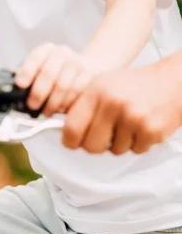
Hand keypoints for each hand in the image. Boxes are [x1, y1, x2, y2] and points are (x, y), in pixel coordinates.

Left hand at [15, 43, 96, 115]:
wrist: (89, 67)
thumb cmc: (58, 72)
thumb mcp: (42, 68)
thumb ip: (29, 76)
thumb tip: (14, 91)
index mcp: (47, 50)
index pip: (35, 57)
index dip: (27, 71)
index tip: (20, 84)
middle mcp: (63, 54)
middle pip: (48, 73)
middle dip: (38, 93)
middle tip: (32, 105)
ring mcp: (79, 64)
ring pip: (63, 86)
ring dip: (52, 103)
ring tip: (47, 111)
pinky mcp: (91, 77)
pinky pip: (78, 94)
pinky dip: (68, 104)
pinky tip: (62, 109)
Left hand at [63, 59, 181, 154]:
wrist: (173, 82)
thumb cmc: (136, 85)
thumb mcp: (103, 84)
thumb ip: (83, 105)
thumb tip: (63, 129)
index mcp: (97, 91)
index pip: (71, 127)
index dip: (68, 140)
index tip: (71, 142)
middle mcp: (114, 104)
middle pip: (90, 146)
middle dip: (95, 145)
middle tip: (102, 136)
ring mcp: (133, 118)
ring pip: (114, 151)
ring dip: (119, 143)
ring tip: (128, 123)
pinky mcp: (151, 131)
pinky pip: (134, 151)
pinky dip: (136, 143)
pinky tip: (141, 126)